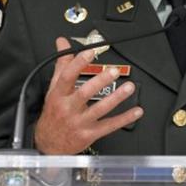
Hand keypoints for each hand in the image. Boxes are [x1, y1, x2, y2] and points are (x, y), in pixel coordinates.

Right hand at [34, 37, 143, 153]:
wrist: (49, 143)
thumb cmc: (54, 113)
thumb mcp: (54, 88)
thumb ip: (62, 64)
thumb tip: (62, 43)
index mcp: (59, 95)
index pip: (67, 77)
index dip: (78, 64)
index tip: (89, 53)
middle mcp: (69, 108)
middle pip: (85, 93)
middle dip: (100, 81)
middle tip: (114, 71)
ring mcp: (80, 122)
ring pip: (100, 109)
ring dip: (116, 98)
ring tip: (129, 87)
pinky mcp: (90, 134)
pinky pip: (110, 126)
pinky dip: (124, 118)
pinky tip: (136, 111)